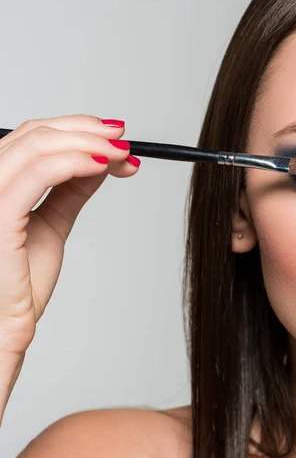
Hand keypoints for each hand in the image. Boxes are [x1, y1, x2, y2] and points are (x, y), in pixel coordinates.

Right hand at [0, 114, 139, 356]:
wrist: (4, 329)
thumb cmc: (19, 285)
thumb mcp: (51, 224)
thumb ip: (70, 190)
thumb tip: (101, 159)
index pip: (31, 136)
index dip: (75, 128)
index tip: (113, 137)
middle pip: (35, 133)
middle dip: (87, 131)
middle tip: (123, 140)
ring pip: (37, 145)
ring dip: (88, 143)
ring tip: (121, 154)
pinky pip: (38, 174)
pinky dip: (75, 162)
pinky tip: (104, 166)